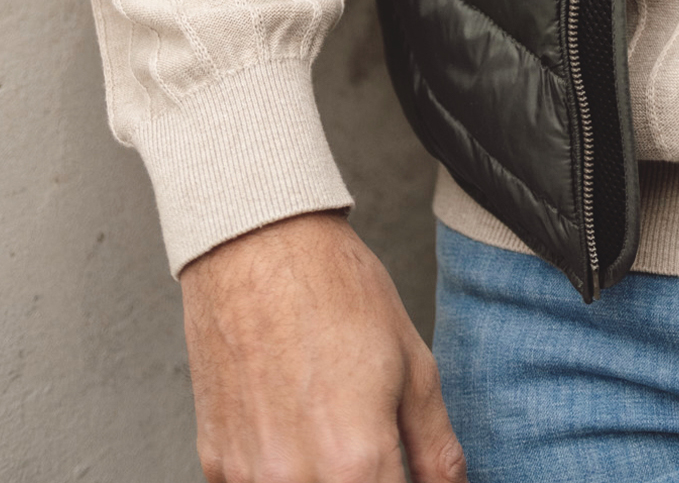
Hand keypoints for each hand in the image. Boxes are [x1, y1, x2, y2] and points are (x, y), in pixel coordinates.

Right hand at [181, 209, 466, 482]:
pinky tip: (295, 434)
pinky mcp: (216, 466)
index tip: (405, 473)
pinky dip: (283, 476)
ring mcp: (249, 478)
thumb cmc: (335, 292)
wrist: (257, 246)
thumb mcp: (412, 363)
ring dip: (323, 480)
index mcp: (354, 461)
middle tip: (376, 458)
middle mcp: (295, 481)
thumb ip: (436, 447)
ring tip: (335, 435)